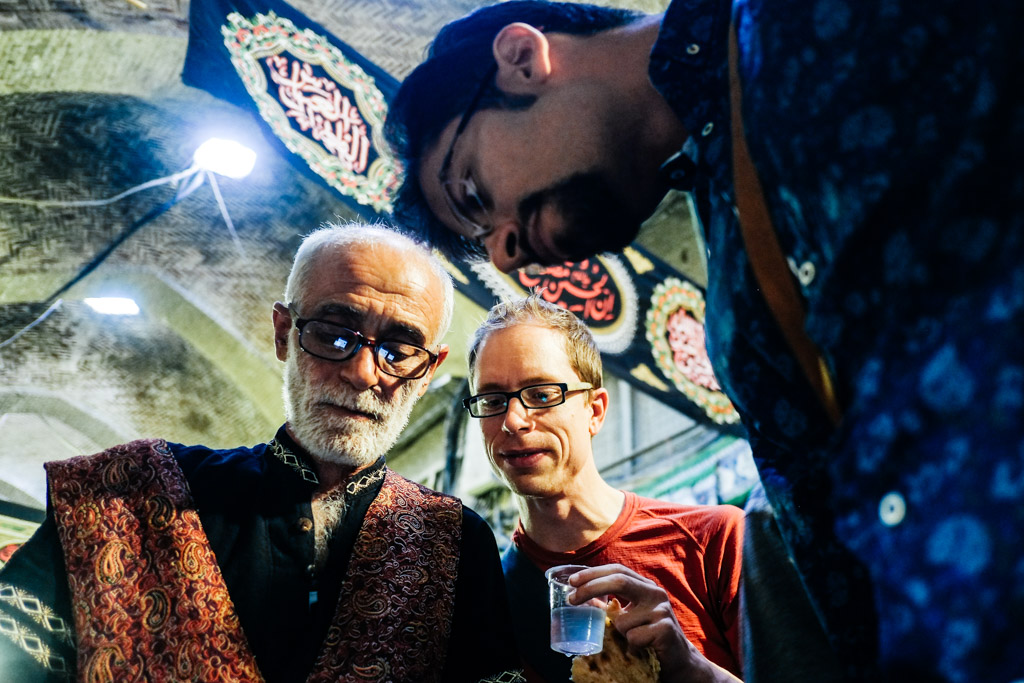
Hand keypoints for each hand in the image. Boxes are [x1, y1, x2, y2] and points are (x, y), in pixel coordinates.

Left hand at [568, 564, 740, 682]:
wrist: (680, 661)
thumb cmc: (650, 636)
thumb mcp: (631, 616)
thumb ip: (612, 606)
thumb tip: (583, 599)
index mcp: (645, 586)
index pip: (617, 570)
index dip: (593, 573)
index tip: (572, 581)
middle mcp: (655, 593)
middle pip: (619, 581)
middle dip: (591, 588)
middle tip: (571, 599)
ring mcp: (662, 611)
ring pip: (621, 620)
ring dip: (619, 635)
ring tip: (634, 641)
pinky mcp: (665, 630)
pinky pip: (633, 637)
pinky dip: (631, 647)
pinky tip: (644, 648)